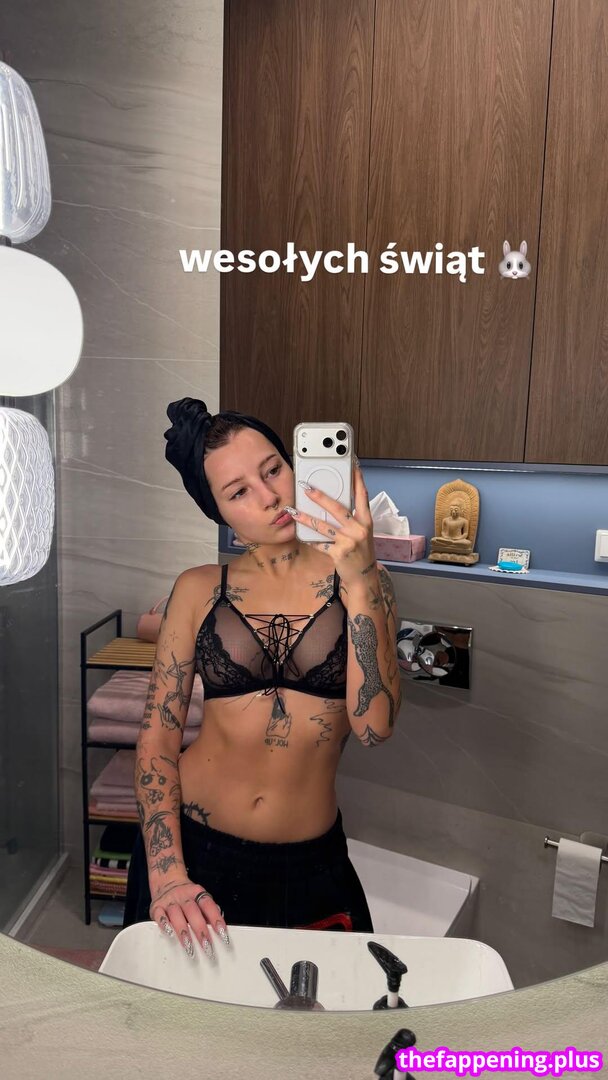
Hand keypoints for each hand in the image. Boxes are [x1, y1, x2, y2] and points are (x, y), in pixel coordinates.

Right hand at [149, 876, 229, 958]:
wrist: (167, 881)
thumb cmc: (187, 897)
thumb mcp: (199, 899)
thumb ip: (207, 913)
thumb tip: (219, 930)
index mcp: (197, 893)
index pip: (208, 905)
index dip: (216, 919)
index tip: (223, 935)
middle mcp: (184, 896)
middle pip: (193, 912)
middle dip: (200, 930)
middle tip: (207, 947)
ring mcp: (170, 901)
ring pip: (176, 914)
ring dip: (183, 932)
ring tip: (189, 947)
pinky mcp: (157, 907)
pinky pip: (160, 915)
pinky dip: (164, 924)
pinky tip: (169, 934)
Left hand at [284, 460, 376, 587]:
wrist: (364, 576)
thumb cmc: (361, 552)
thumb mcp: (362, 532)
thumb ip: (352, 518)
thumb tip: (333, 503)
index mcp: (366, 521)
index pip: (363, 495)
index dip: (357, 479)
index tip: (351, 464)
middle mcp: (359, 529)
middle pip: (337, 508)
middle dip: (320, 497)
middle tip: (306, 487)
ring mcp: (349, 542)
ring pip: (324, 526)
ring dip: (306, 518)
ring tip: (293, 511)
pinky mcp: (339, 553)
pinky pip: (320, 544)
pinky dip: (309, 539)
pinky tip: (299, 533)